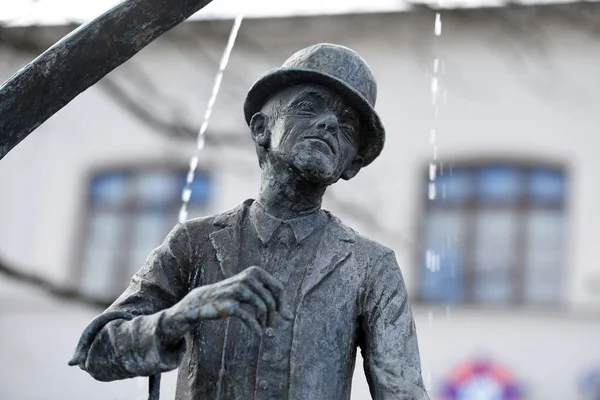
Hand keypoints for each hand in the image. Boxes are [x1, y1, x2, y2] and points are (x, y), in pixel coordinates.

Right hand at [163, 266, 292, 338]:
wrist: (203, 301)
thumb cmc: (232, 297)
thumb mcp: (252, 293)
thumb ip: (271, 300)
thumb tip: (290, 316)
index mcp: (255, 272)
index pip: (278, 289)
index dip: (283, 304)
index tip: (285, 317)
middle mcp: (247, 278)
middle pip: (270, 301)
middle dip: (273, 316)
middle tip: (271, 326)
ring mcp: (237, 290)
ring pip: (261, 308)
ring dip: (265, 322)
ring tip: (264, 329)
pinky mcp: (229, 304)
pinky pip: (248, 317)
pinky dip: (256, 327)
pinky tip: (258, 334)